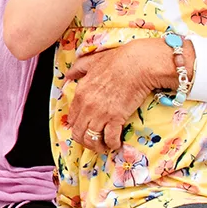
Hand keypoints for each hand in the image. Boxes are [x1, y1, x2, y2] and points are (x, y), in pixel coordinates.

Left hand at [66, 38, 186, 151]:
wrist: (137, 64)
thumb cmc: (117, 61)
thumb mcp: (92, 61)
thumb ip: (79, 68)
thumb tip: (69, 74)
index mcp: (80, 93)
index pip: (72, 118)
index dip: (78, 126)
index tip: (85, 128)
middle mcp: (86, 106)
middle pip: (78, 132)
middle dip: (85, 140)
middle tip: (94, 141)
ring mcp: (100, 114)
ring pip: (90, 139)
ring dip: (97, 146)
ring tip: (104, 146)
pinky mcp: (115, 118)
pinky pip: (109, 138)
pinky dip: (112, 144)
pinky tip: (116, 143)